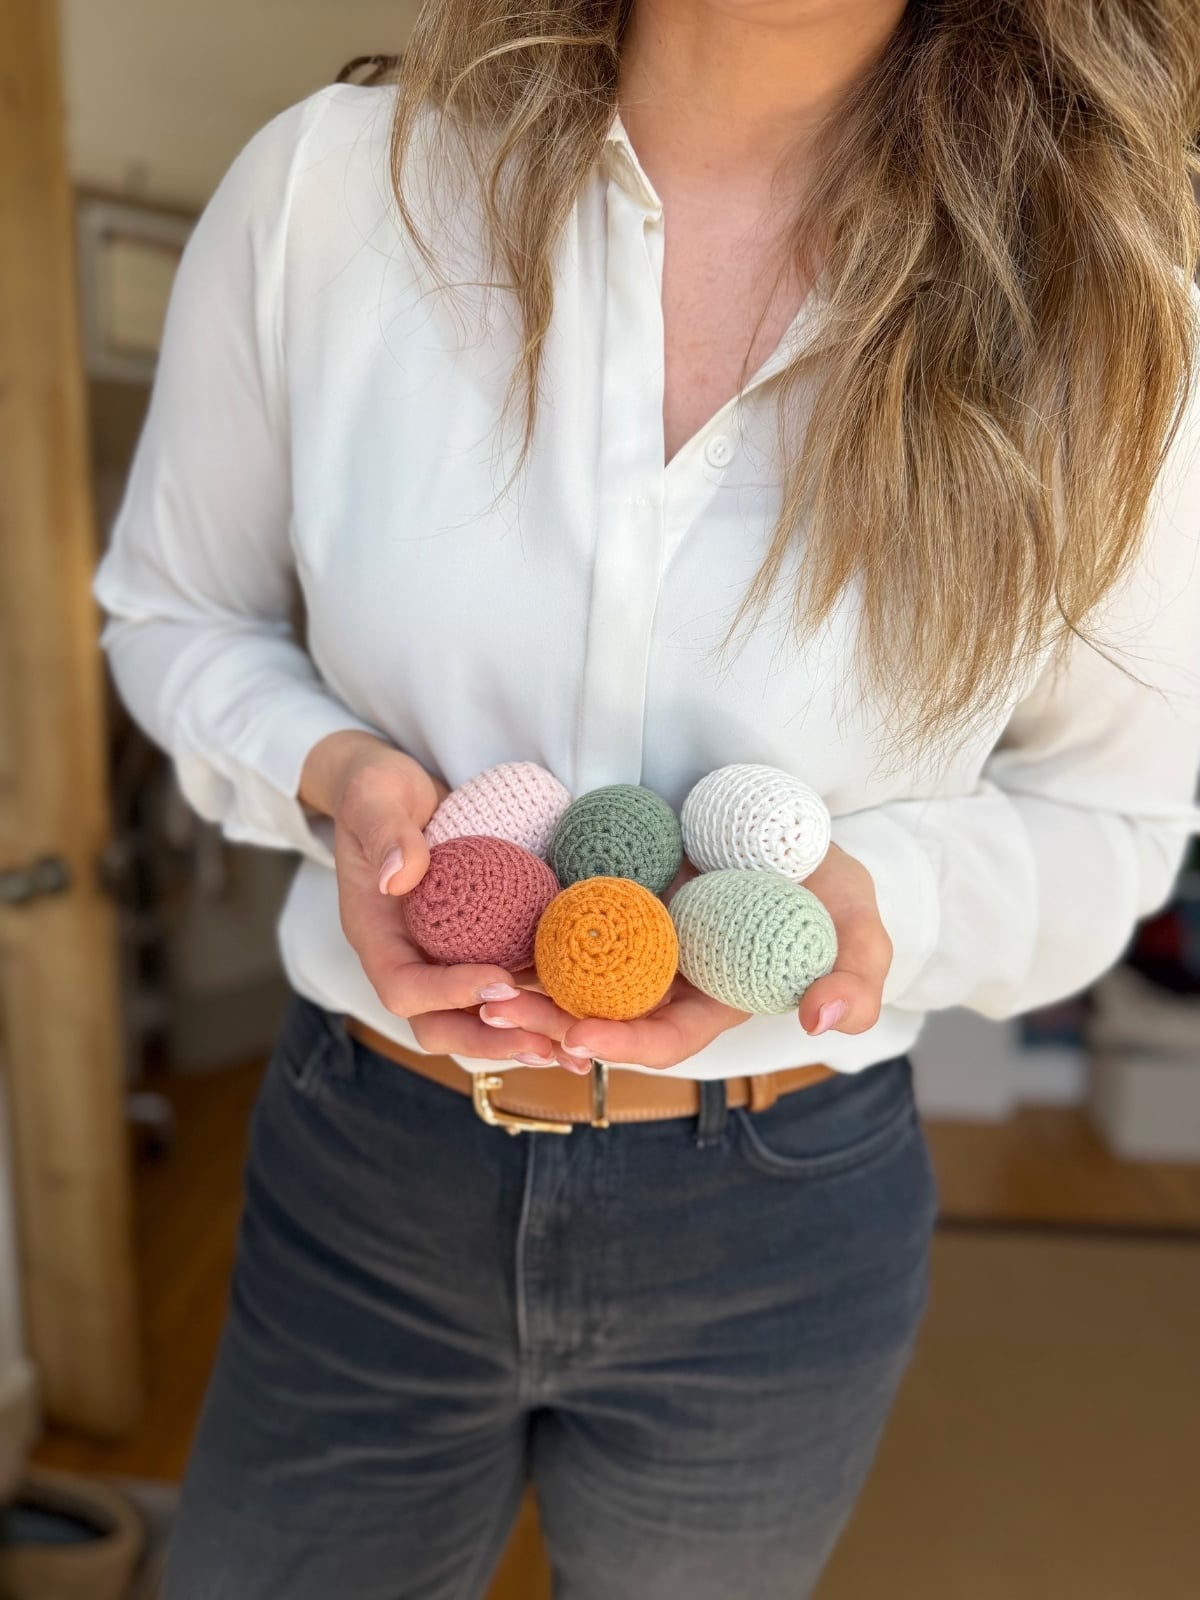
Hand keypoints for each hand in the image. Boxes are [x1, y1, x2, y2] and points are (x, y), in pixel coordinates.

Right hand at [299, 732, 564, 1063]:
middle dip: (490, 1040)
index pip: (402, 988)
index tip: (498, 981)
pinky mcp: (475, 947)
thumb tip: (397, 876)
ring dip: (521, 1036)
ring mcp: (442, 958)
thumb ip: (384, 832)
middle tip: (546, 1047)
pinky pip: (504, 985)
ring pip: (475, 1018)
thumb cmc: (377, 790)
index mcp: (375, 935)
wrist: (395, 790)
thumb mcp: (375, 795)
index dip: (448, 994)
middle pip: (438, 1025)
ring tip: (574, 1050)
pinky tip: (583, 1009)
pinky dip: (537, 1002)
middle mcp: (408, 958)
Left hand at [478, 844, 891, 1068]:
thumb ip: (856, 977)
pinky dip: (524, 926)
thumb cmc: (830, 887)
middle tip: (496, 1007)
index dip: (625, 1043)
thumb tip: (831, 1023)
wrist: (796, 828)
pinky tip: (481, 922)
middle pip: (600, 1012)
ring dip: (524, 979)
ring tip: (474, 978)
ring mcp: (632, 937)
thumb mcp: (860, 927)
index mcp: (715, 1001)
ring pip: (570, 972)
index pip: (665, 1039)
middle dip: (547, 1019)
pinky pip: (561, 916)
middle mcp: (665, 978)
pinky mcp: (609, 892)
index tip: (578, 1037)